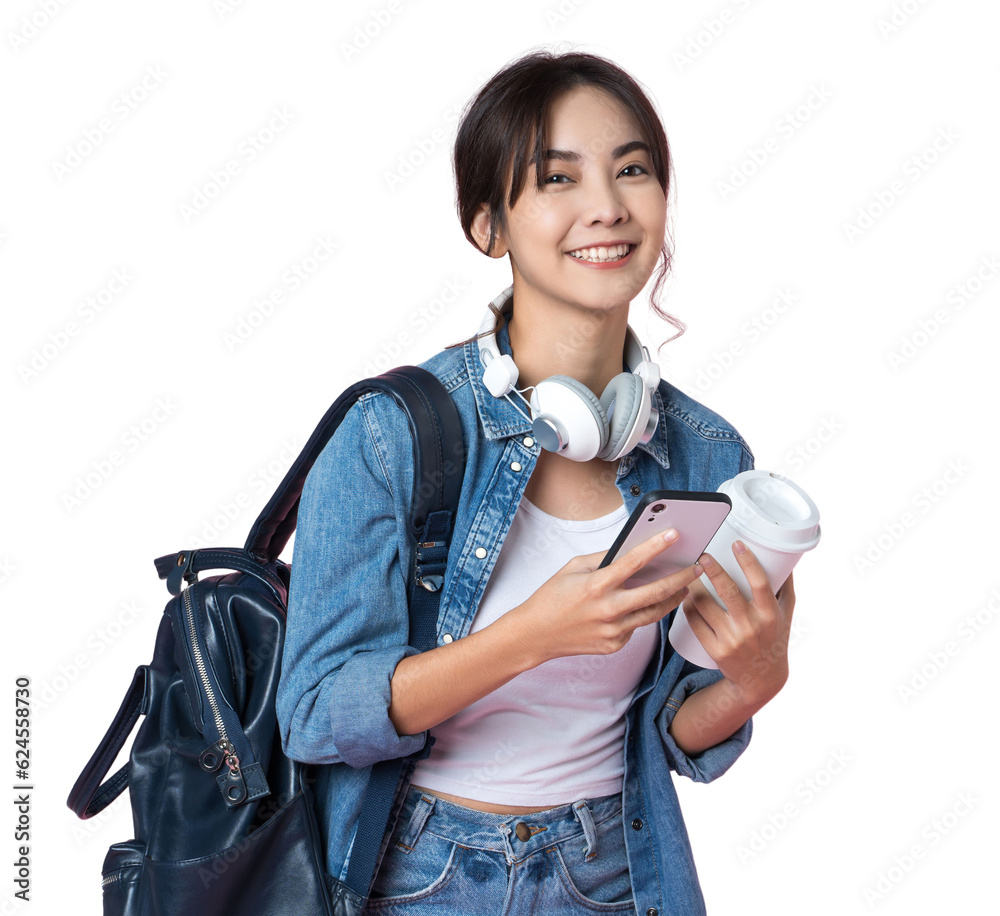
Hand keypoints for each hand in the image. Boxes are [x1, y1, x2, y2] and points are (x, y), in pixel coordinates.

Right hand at [506, 528, 704, 666]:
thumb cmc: (552, 598)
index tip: (674, 535)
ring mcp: (613, 631)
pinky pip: (636, 627)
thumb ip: (603, 559)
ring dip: (672, 599)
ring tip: (684, 587)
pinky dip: (642, 615)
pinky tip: (643, 606)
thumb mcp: (573, 568)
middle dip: (681, 578)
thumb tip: (629, 550)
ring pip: (653, 614)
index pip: (634, 561)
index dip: (656, 546)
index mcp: (597, 585)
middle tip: (697, 568)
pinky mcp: (614, 645)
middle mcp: (608, 609)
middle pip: (656, 592)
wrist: (535, 635)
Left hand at [682, 541, 795, 705]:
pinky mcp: (715, 650)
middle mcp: (751, 627)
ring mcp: (732, 639)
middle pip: (728, 591)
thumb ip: (784, 585)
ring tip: (688, 574)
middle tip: (702, 555)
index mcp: (769, 614)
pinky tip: (684, 596)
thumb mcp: (785, 614)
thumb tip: (783, 553)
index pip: (760, 583)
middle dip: (713, 570)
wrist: (761, 679)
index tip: (737, 544)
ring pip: (705, 606)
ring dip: (694, 586)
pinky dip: (688, 607)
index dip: (748, 562)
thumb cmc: (774, 638)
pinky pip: (696, 623)